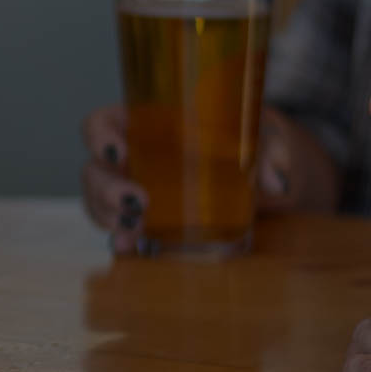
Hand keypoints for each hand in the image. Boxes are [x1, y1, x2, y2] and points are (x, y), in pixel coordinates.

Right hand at [81, 104, 339, 253]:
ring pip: (98, 202)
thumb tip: (276, 183)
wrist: (255, 174)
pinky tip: (130, 247)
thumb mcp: (256, 136)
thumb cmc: (244, 141)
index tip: (119, 151)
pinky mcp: (144, 222)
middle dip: (106, 188)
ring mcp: (132, 191)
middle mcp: (130, 159)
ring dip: (108, 216)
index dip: (99, 136)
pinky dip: (121, 239)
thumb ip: (266, 151)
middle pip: (94, 170)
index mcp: (144, 125)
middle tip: (138, 202)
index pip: (101, 124)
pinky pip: (119, 230)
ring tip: (134, 229)